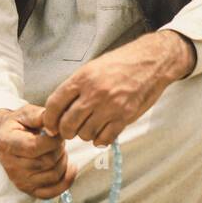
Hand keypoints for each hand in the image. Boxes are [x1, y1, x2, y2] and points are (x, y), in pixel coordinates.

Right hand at [0, 104, 76, 198]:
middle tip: (58, 140)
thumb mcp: (27, 113)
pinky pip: (51, 192)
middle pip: (47, 162)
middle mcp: (10, 165)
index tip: (58, 132)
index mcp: (8, 143)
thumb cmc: (20, 124)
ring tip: (58, 150)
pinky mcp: (27, 189)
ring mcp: (18, 180)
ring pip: (53, 175)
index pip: (35, 148)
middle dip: (60, 149)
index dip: (54, 140)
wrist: (7, 138)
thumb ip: (42, 116)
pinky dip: (66, 182)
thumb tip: (57, 126)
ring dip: (63, 161)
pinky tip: (71, 168)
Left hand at [42, 30, 193, 145]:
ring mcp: (110, 106)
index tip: (51, 126)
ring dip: (85, 135)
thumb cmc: (122, 63)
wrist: (152, 62)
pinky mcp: (125, 116)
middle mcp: (94, 93)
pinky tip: (102, 134)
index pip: (54, 104)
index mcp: (83, 78)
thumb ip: (76, 87)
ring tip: (90, 128)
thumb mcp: (93, 67)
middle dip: (65, 132)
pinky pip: (104, 138)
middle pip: (67, 124)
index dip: (49, 120)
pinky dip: (100, 140)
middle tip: (70, 131)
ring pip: (85, 134)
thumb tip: (59, 109)